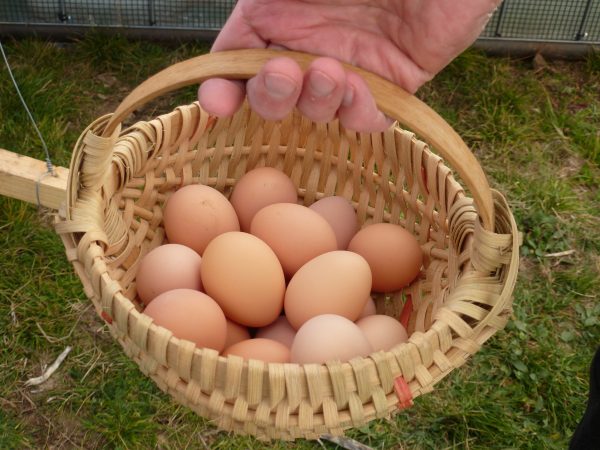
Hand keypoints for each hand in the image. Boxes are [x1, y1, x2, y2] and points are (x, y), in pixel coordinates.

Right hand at [198, 0, 500, 131]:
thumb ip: (264, 0)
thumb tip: (230, 41)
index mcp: (280, 11)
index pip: (237, 58)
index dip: (223, 86)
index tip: (217, 103)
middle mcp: (311, 43)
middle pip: (272, 94)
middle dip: (270, 96)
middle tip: (283, 74)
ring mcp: (351, 65)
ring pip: (316, 110)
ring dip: (315, 101)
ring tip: (331, 71)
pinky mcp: (394, 83)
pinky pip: (366, 118)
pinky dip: (357, 113)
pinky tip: (360, 88)